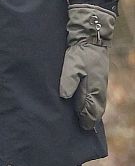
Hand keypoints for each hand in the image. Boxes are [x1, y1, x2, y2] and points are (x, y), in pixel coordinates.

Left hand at [59, 4, 115, 130]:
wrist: (90, 39)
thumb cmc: (80, 53)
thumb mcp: (71, 66)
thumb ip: (68, 82)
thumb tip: (65, 97)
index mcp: (94, 88)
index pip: (91, 109)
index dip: (86, 119)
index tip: (82, 126)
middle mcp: (99, 88)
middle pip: (96, 109)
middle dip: (90, 118)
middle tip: (83, 126)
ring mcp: (100, 84)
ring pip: (98, 103)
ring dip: (92, 111)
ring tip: (84, 119)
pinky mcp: (98, 79)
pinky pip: (97, 96)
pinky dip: (93, 103)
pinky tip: (87, 104)